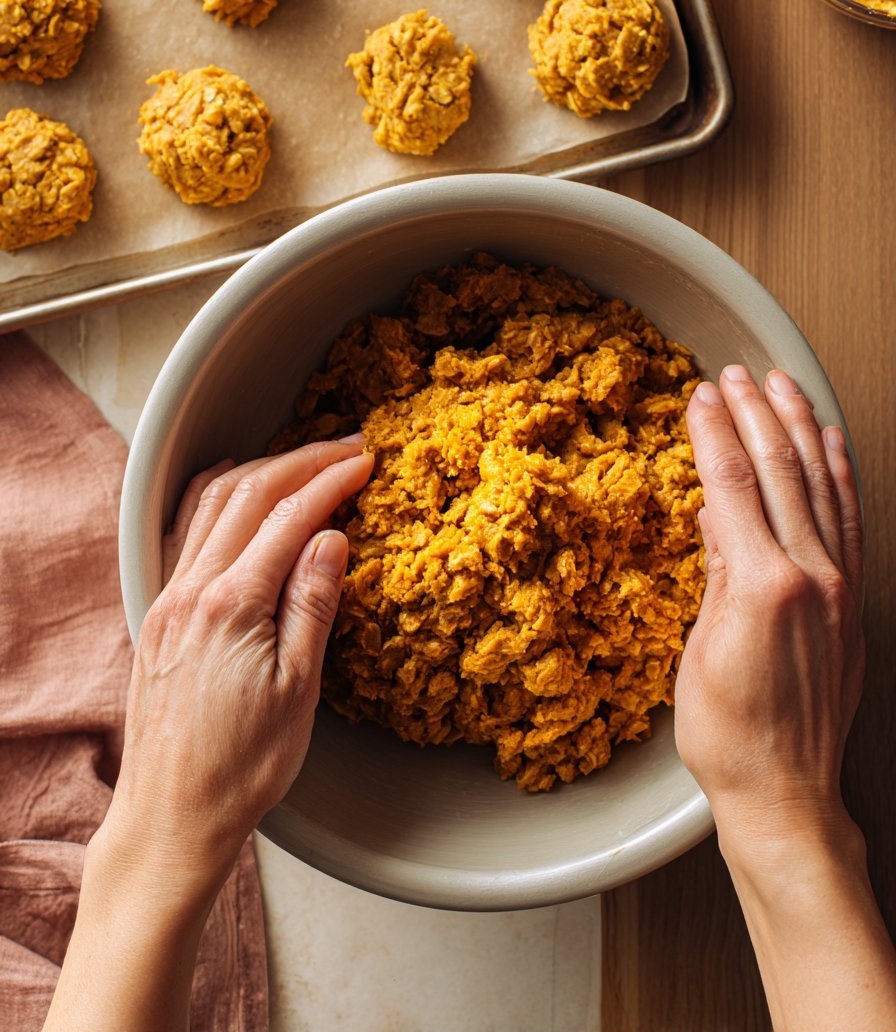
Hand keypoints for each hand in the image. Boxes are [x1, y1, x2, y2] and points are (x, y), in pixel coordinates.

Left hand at [99, 439, 372, 893]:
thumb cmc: (241, 768)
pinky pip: (188, 532)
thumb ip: (314, 604)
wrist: (171, 818)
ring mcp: (168, 600)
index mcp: (231, 605)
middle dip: (301, 461)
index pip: (289, 516)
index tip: (366, 461)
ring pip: (211, 504)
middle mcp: (191, 591)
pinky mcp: (158, 615)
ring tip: (304, 462)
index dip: (331, 481)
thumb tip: (332, 537)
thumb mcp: (299, 691)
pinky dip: (221, 499)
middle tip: (348, 448)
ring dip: (261, 472)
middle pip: (248, 494)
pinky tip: (241, 498)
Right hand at [675, 365, 863, 854]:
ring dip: (799, 428)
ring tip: (782, 386)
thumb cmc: (730, 737)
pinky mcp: (850, 602)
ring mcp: (837, 587)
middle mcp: (809, 577)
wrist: (785, 795)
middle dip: (754, 414)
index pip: (732, 485)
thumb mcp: (699, 649)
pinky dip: (840, 473)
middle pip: (780, 473)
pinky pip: (850, 519)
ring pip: (820, 485)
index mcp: (762, 586)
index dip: (714, 434)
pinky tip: (830, 444)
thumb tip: (715, 513)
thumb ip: (715, 571)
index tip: (699, 396)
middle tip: (735, 375)